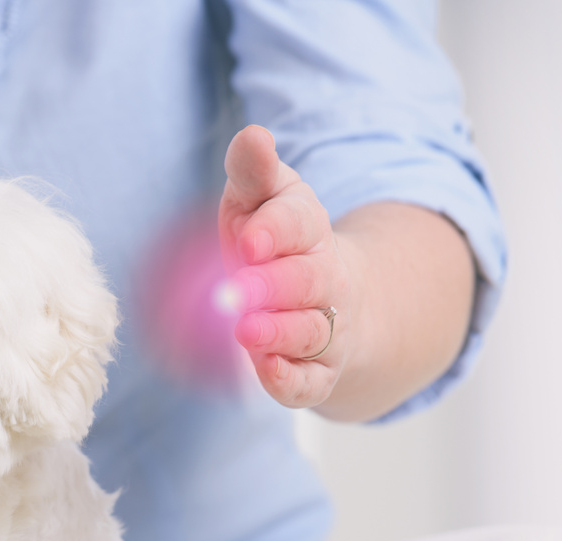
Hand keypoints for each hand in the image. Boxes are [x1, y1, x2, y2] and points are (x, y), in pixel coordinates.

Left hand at [219, 125, 354, 408]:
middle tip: (234, 291)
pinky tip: (266, 373)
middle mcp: (326, 280)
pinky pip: (311, 383)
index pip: (300, 224)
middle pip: (308, 282)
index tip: (249, 239)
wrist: (327, 298)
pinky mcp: (318, 371)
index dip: (276, 232)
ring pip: (311, 333)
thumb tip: (252, 135)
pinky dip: (290, 381)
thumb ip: (254, 173)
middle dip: (272, 287)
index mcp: (308, 230)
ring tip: (246, 332)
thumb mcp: (262, 201)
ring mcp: (327, 328)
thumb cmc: (274, 243)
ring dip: (280, 333)